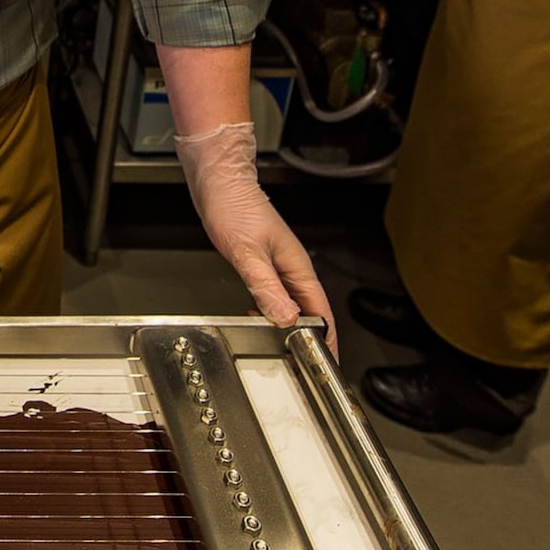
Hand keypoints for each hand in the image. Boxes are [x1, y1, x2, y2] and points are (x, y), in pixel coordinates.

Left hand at [175, 122, 337, 355]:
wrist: (221, 184)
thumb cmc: (234, 209)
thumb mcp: (248, 253)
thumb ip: (266, 286)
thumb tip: (285, 316)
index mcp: (297, 267)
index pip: (321, 311)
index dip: (327, 338)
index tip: (328, 360)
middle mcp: (293, 269)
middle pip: (311, 311)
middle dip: (311, 339)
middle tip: (305, 365)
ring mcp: (279, 266)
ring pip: (293, 305)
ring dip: (290, 327)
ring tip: (282, 348)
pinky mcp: (265, 264)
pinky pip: (276, 295)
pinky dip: (271, 312)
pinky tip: (259, 316)